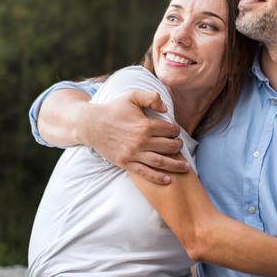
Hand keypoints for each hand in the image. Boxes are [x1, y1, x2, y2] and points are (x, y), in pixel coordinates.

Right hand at [75, 90, 189, 183]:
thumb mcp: (132, 96)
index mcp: (145, 125)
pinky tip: (168, 180)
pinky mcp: (126, 163)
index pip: (169, 130)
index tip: (174, 131)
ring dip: (175, 165)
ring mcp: (134, 153)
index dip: (175, 130)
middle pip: (169, 146)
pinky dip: (157, 177)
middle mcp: (141, 141)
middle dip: (178, 146)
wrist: (91, 124)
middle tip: (179, 145)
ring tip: (185, 167)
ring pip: (160, 161)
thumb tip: (166, 108)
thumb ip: (151, 97)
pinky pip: (145, 173)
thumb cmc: (113, 109)